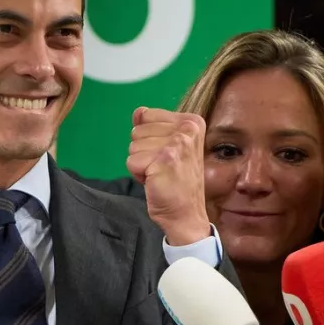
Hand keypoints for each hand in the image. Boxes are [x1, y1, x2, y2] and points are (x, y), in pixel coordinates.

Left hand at [126, 106, 209, 244]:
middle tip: (161, 167)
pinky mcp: (164, 160)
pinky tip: (155, 181)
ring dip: (141, 164)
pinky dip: (138, 174)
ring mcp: (177, 144)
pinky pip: (131, 161)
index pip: (146, 115)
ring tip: (159, 174)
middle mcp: (188, 129)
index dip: (148, 138)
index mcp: (192, 121)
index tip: (164, 154)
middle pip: (137, 131)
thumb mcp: (166, 146)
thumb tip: (139, 111)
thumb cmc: (176, 180)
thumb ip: (151, 125)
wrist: (186, 213)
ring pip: (133, 147)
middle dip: (143, 152)